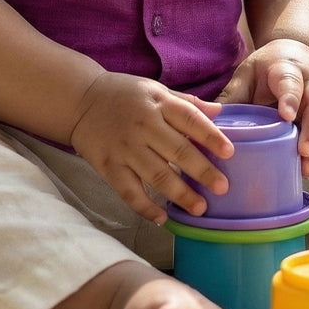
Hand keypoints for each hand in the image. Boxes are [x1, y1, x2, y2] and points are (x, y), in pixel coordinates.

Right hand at [69, 72, 233, 223]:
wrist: (79, 100)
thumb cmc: (125, 95)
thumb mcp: (155, 90)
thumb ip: (186, 103)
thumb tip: (220, 111)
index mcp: (158, 103)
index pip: (189, 119)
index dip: (210, 136)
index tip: (229, 153)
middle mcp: (143, 125)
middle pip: (177, 150)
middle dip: (201, 171)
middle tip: (222, 188)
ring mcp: (125, 147)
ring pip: (156, 175)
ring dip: (180, 194)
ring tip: (200, 207)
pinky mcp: (109, 166)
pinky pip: (129, 192)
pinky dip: (145, 207)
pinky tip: (162, 218)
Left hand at [217, 40, 308, 177]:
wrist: (298, 53)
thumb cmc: (267, 69)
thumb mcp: (247, 74)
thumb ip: (233, 97)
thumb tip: (206, 125)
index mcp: (288, 69)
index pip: (292, 82)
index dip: (290, 98)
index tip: (285, 115)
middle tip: (303, 152)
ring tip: (307, 169)